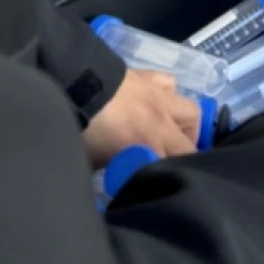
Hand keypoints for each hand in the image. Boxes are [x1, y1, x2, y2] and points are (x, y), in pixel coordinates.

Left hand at [82, 69, 200, 168]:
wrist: (72, 86)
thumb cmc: (80, 129)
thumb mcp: (92, 162)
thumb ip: (112, 172)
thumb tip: (118, 179)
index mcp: (149, 146)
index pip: (174, 169)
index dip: (169, 179)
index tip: (157, 186)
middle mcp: (162, 122)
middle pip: (189, 146)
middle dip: (181, 159)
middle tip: (164, 167)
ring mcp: (158, 98)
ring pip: (191, 113)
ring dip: (184, 128)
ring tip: (169, 136)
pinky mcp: (149, 78)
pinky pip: (170, 85)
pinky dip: (168, 95)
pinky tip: (156, 103)